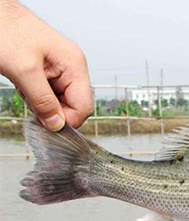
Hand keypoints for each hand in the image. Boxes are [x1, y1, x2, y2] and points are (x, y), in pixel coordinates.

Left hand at [0, 0, 92, 129]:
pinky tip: (24, 84)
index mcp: (75, 66)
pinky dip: (34, 96)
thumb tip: (57, 125)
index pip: (84, 107)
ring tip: (24, 86)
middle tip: (30, 98)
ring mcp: (62, 71)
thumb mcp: (24, 71)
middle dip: (51, 109)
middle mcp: (73, 68)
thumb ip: (43, 101)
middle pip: (73, 107)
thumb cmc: (7, 31)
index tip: (46, 121)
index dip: (66, 119)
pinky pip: (49, 95)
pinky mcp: (50, 73)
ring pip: (59, 103)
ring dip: (40, 103)